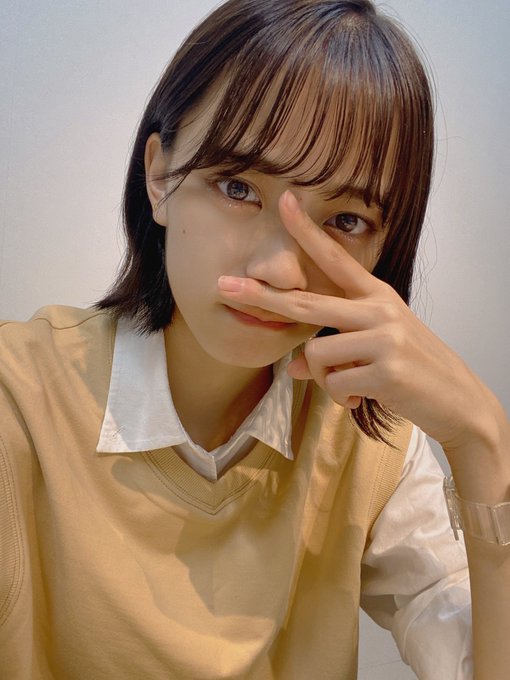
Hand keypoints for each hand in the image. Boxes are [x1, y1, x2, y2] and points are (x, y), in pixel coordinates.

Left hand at [218, 190, 495, 451]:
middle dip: (262, 296)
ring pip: (316, 354)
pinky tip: (363, 398)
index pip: (336, 257)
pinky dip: (340, 398)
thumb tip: (295, 367)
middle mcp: (379, 309)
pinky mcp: (386, 370)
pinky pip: (334, 384)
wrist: (457, 400)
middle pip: (307, 303)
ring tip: (349, 387)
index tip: (284, 201)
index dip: (307, 230)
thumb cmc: (412, 368)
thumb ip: (335, 350)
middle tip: (222, 285)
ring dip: (324, 378)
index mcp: (376, 296)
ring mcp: (384, 337)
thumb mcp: (372, 350)